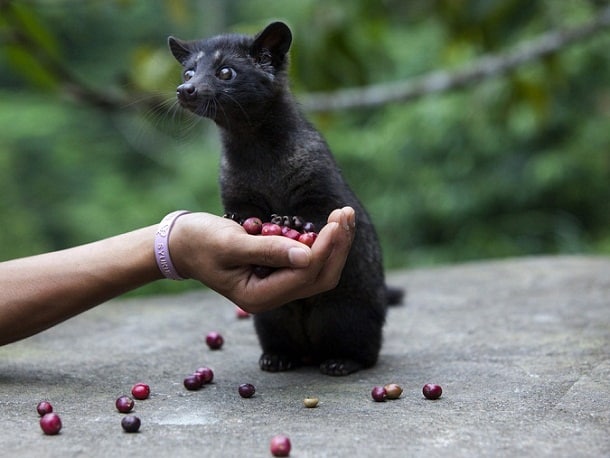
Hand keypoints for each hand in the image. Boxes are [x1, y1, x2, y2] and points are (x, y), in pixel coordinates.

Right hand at [170, 207, 355, 312]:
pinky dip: (322, 243)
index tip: (335, 221)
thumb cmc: (200, 242)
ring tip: (343, 215)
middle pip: (320, 277)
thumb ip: (268, 251)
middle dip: (337, 247)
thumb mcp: (231, 244)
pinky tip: (329, 224)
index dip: (324, 249)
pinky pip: (308, 262)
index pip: (304, 275)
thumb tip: (306, 256)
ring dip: (334, 244)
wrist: (182, 244)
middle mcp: (273, 296)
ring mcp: (277, 285)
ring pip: (318, 270)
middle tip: (345, 214)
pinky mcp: (278, 272)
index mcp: (259, 297)